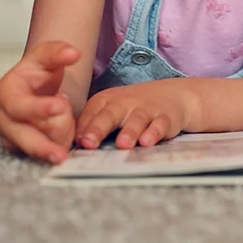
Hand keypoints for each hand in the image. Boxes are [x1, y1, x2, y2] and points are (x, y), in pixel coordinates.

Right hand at [0, 40, 80, 163]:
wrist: (33, 89)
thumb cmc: (36, 74)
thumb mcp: (46, 57)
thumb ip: (58, 52)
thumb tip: (73, 53)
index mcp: (6, 93)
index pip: (19, 105)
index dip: (38, 108)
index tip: (59, 106)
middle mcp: (3, 119)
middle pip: (23, 137)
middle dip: (43, 145)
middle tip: (61, 154)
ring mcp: (11, 136)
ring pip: (37, 147)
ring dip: (59, 135)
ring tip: (64, 115)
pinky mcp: (20, 149)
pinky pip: (42, 155)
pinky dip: (58, 145)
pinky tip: (64, 132)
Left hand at [75, 80, 195, 149]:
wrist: (172, 95)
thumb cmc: (133, 108)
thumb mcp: (111, 110)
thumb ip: (92, 125)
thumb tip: (70, 147)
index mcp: (106, 101)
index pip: (91, 113)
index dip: (83, 127)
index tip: (76, 142)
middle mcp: (124, 103)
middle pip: (110, 114)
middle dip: (98, 128)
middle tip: (89, 143)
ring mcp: (145, 109)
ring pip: (136, 120)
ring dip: (129, 132)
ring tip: (123, 144)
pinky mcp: (165, 117)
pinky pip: (160, 124)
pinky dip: (155, 132)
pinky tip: (148, 141)